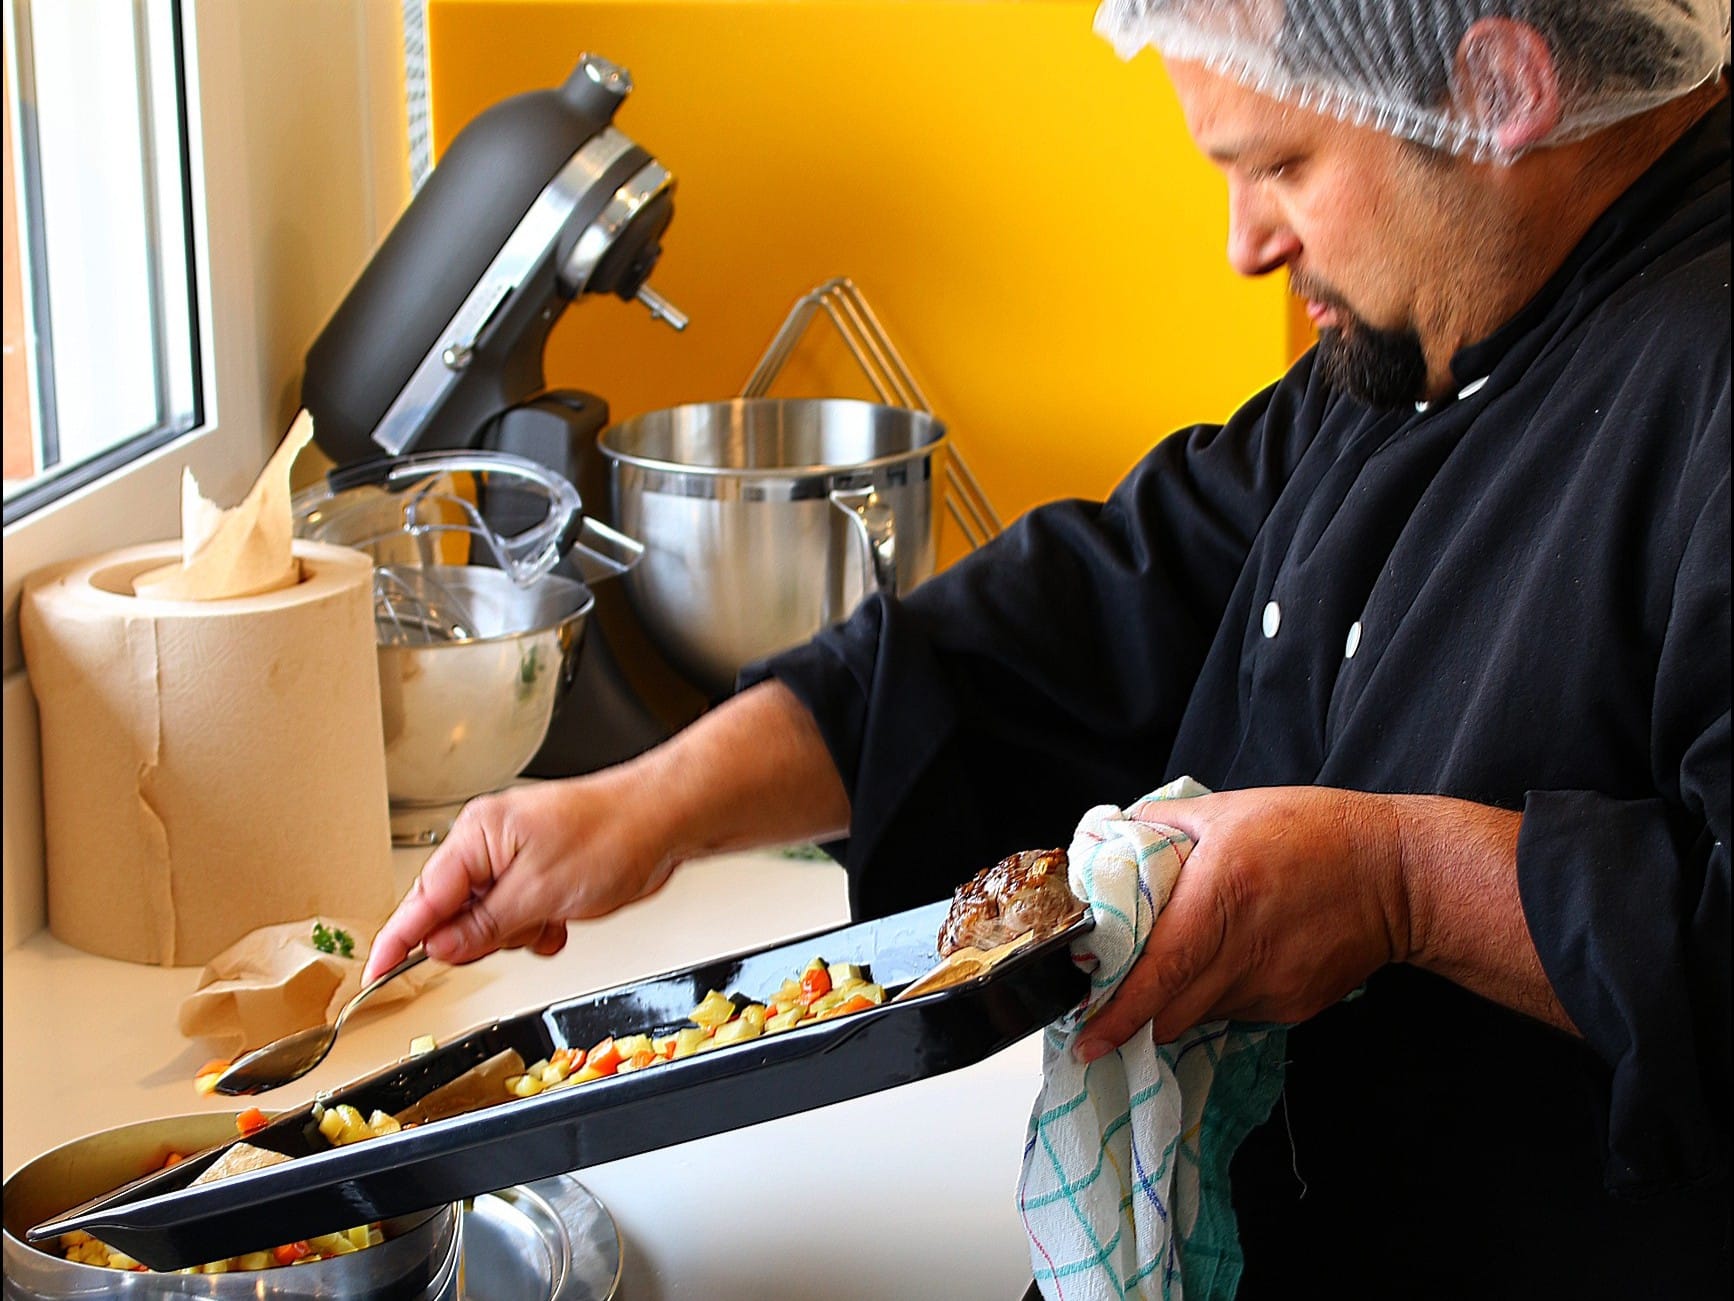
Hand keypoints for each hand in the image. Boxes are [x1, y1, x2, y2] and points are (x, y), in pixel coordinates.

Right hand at [362, 681, 850, 983]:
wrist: (663, 820)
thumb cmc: (612, 834)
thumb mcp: (539, 894)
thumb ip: (484, 927)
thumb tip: (441, 948)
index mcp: (478, 836)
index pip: (423, 898)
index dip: (399, 941)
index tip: (377, 974)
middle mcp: (490, 842)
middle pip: (454, 912)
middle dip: (484, 935)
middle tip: (517, 932)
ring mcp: (515, 856)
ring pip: (488, 920)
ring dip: (517, 932)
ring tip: (549, 917)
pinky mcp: (538, 870)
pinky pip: (517, 915)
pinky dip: (535, 927)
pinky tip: (559, 920)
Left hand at [1072, 786, 1412, 1058]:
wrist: (1398, 873)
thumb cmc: (1312, 831)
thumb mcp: (1228, 809)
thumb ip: (1161, 823)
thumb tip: (1107, 837)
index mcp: (1220, 897)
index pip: (1158, 973)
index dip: (1119, 1014)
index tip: (1086, 1039)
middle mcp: (1243, 952)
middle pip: (1170, 1014)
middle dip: (1134, 1016)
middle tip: (1107, 1006)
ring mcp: (1272, 988)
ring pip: (1199, 1016)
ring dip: (1176, 1002)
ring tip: (1180, 966)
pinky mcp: (1293, 1007)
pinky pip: (1236, 1013)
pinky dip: (1217, 996)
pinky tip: (1232, 960)